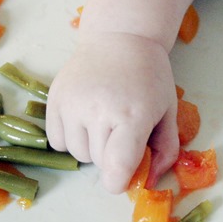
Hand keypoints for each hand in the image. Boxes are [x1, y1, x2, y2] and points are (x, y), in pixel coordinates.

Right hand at [46, 31, 178, 192]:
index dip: (119, 181)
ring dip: (92, 148)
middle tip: (123, 132)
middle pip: (100, 164)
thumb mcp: (168, 112)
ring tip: (104, 122)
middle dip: (113, 158)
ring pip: (78, 155)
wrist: (120, 38)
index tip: (124, 177)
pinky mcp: (54, 99)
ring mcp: (72, 104)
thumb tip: (149, 183)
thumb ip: (165, 151)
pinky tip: (85, 119)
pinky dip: (71, 138)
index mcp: (132, 116)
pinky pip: (58, 141)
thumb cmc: (149, 78)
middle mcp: (98, 111)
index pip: (116, 167)